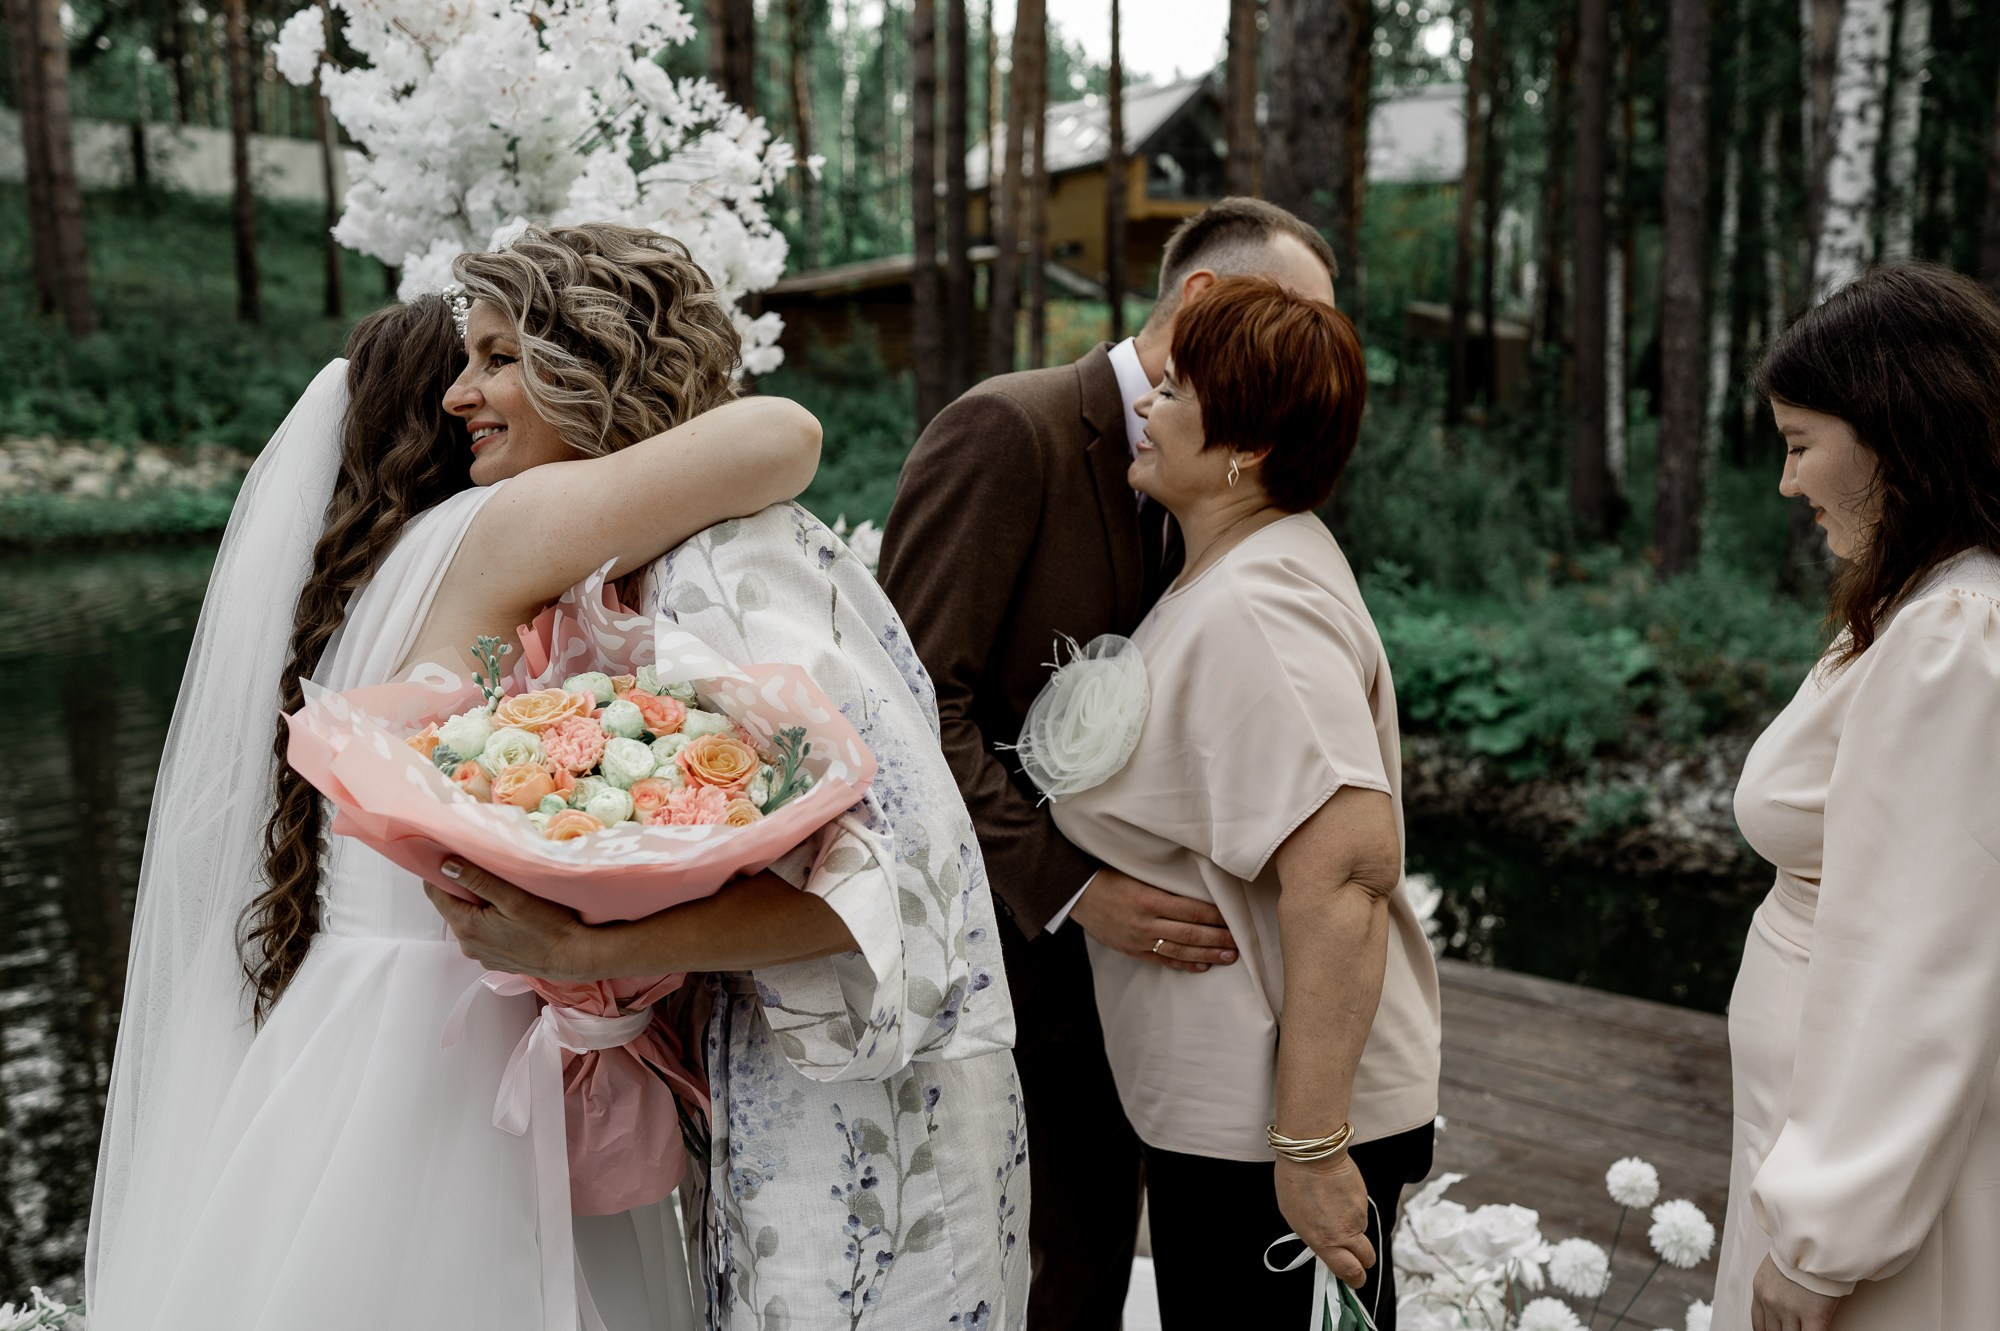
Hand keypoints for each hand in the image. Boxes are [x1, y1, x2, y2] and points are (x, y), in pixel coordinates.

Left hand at [423, 859, 598, 981]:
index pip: (435, 891)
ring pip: (468, 919)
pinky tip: (511, 915)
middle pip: (452, 905)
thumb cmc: (549, 925)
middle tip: (486, 868)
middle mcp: (467, 944)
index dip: (439, 870)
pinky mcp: (494, 960)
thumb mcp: (514, 897)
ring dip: (478, 904)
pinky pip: (482, 934)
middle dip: (463, 886)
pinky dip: (489, 921)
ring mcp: (480, 954)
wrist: (574, 957)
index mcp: (466, 926)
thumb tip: (445, 865)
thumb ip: (478, 880)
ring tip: (502, 891)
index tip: (452, 852)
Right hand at [1066, 867, 1237, 971]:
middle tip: (1239, 943)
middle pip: (1190, 933)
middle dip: (1218, 939)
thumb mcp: (1138, 873)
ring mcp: (1138, 939)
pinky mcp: (1132, 950)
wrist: (1077, 894)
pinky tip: (1202, 966)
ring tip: (1228, 956)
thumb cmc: (1109, 876)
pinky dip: (1184, 964)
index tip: (1234, 919)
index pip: (1192, 910)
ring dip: (1207, 954)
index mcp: (1148, 898)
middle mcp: (1145, 922)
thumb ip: (1165, 883)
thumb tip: (1200, 887)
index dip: (1216, 917)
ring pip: (1180, 949)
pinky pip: (1162, 959)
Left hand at [1274, 1153, 1374, 1288]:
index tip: (1354, 1281)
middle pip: (1367, 1258)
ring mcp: (1358, 1216)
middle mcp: (1346, 1232)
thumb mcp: (1295, 1218)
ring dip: (1353, 1229)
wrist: (1314, 1153)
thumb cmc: (1296, 1182)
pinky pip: (1361, 1213)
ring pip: (1362, 1232)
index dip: (1355, 1280)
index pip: (1350, 1272)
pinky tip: (1338, 1197)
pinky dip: (1353, 1210)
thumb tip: (1323, 1245)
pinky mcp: (1364, 1199)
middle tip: (1353, 1256)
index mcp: (1325, 1241)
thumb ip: (1314, 1237)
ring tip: (1333, 1211)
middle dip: (1363, 1261)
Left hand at [1751, 1256, 1841, 1330]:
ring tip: (1801, 1329)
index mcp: (1760, 1289)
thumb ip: (1774, 1286)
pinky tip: (1814, 1330)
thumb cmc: (1799, 1247)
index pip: (1758, 1323)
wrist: (1813, 1239)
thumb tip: (1782, 1302)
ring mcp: (1791, 1310)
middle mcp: (1771, 1302)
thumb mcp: (1775, 1266)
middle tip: (1789, 1330)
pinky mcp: (1813, 1314)